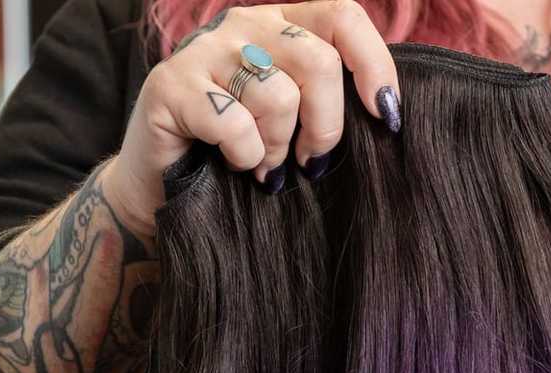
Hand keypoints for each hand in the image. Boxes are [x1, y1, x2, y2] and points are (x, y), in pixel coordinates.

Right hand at [99, 1, 401, 235]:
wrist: (164, 179)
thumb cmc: (242, 148)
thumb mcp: (295, 114)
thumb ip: (328, 97)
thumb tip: (386, 113)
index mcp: (281, 22)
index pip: (343, 16)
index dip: (374, 64)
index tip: (386, 115)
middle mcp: (244, 24)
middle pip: (318, 61)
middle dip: (326, 125)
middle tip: (311, 160)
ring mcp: (204, 49)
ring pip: (278, 97)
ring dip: (277, 147)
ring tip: (263, 162)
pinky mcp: (170, 84)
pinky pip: (234, 124)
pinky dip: (244, 156)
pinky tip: (233, 162)